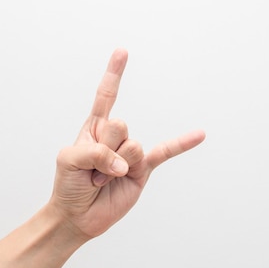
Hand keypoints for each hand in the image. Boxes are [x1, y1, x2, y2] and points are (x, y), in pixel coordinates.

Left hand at [49, 49, 204, 240]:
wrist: (78, 216)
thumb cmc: (69, 185)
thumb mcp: (68, 160)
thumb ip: (94, 152)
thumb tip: (123, 164)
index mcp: (94, 128)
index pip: (106, 96)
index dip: (114, 74)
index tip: (123, 52)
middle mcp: (115, 137)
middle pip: (119, 125)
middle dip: (103, 150)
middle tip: (92, 170)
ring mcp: (131, 153)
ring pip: (132, 146)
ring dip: (114, 167)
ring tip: (103, 180)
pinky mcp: (143, 170)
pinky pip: (165, 153)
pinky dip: (182, 144)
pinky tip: (200, 134)